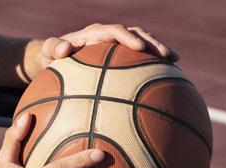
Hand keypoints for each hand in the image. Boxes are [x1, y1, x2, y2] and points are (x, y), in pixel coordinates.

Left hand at [23, 23, 177, 80]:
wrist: (57, 56)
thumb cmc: (52, 56)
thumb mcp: (49, 51)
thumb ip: (53, 47)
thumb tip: (63, 49)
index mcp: (95, 33)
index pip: (115, 31)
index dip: (128, 37)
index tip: (139, 47)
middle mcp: (110, 35)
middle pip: (137, 34)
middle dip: (153, 43)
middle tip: (167, 55)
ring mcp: (118, 45)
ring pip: (143, 43)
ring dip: (159, 51)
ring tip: (175, 62)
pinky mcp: (122, 56)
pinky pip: (140, 58)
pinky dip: (153, 64)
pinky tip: (168, 77)